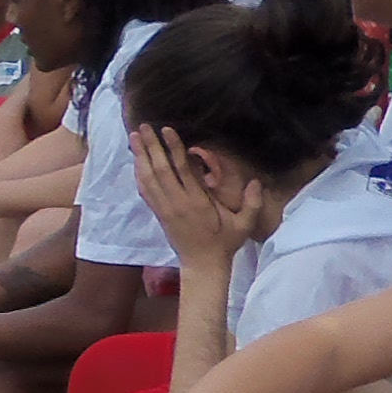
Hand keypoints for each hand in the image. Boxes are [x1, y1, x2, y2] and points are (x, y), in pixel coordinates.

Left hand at [133, 125, 262, 270]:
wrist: (202, 266)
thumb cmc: (224, 243)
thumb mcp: (244, 225)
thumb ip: (252, 204)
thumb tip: (257, 182)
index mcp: (197, 202)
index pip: (182, 170)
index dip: (173, 148)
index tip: (166, 130)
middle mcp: (177, 203)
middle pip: (160, 170)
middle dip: (151, 147)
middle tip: (143, 126)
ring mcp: (165, 209)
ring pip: (149, 179)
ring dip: (141, 157)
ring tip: (134, 137)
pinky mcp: (159, 215)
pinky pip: (145, 192)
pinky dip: (139, 175)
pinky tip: (136, 162)